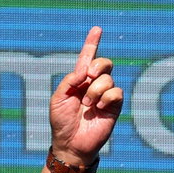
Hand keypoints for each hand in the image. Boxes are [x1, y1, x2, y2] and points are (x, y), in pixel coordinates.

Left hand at [49, 26, 122, 165]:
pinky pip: (116, 92)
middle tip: (87, 77)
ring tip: (87, 105)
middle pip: (103, 63)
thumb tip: (85, 70)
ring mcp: (105, 94)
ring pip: (107, 79)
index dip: (92, 43)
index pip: (87, 58)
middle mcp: (93, 85)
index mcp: (78, 81)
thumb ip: (69, 81)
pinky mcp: (114, 105)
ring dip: (94, 90)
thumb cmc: (61, 122)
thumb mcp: (57, 98)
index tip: (96, 29)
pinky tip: (98, 108)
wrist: (70, 143)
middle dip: (96, 66)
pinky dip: (105, 98)